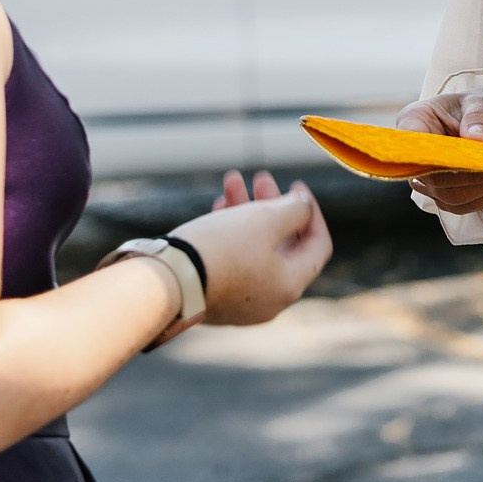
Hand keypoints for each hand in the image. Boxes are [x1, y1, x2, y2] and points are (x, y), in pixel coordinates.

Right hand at [166, 172, 330, 328]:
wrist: (165, 281)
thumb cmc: (221, 249)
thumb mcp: (266, 219)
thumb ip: (294, 210)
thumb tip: (303, 207)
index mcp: (289, 285)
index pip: (318, 246)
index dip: (312, 212)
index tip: (296, 186)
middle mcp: (269, 300)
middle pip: (282, 245)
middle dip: (272, 206)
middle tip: (261, 178)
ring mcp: (240, 303)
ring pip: (253, 249)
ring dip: (246, 212)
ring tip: (232, 181)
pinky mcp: (214, 299)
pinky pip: (231, 262)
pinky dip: (229, 234)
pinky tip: (217, 207)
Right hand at [396, 93, 482, 216]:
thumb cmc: (477, 110)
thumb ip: (479, 115)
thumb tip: (477, 137)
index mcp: (414, 121)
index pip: (409, 145)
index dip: (434, 156)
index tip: (466, 157)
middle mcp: (413, 153)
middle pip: (432, 177)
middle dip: (469, 175)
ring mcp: (423, 177)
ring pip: (447, 196)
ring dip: (479, 188)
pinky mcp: (438, 194)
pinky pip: (458, 206)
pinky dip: (481, 197)